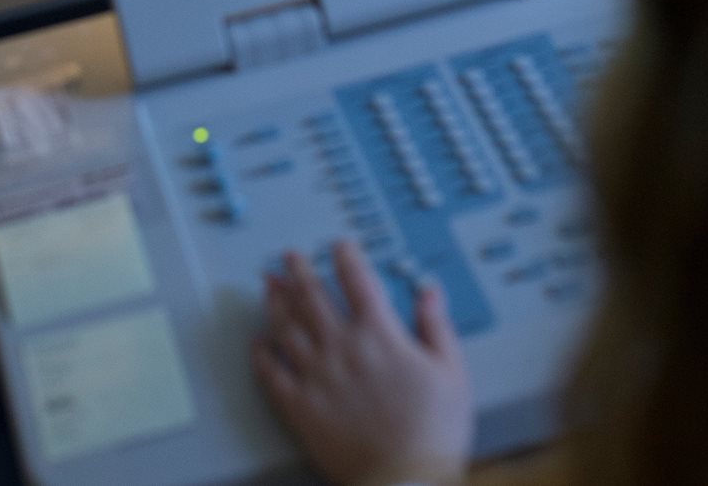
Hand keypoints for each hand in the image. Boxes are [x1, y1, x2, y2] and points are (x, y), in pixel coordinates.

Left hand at [253, 240, 472, 485]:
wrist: (406, 484)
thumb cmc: (433, 432)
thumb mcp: (450, 372)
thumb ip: (436, 326)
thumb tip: (428, 291)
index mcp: (379, 334)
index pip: (357, 279)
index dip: (346, 256)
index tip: (338, 245)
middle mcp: (342, 347)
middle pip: (312, 296)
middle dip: (299, 270)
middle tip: (289, 255)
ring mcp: (317, 376)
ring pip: (287, 327)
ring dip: (276, 301)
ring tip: (268, 284)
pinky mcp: (300, 407)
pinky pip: (272, 374)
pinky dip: (261, 355)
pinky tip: (257, 342)